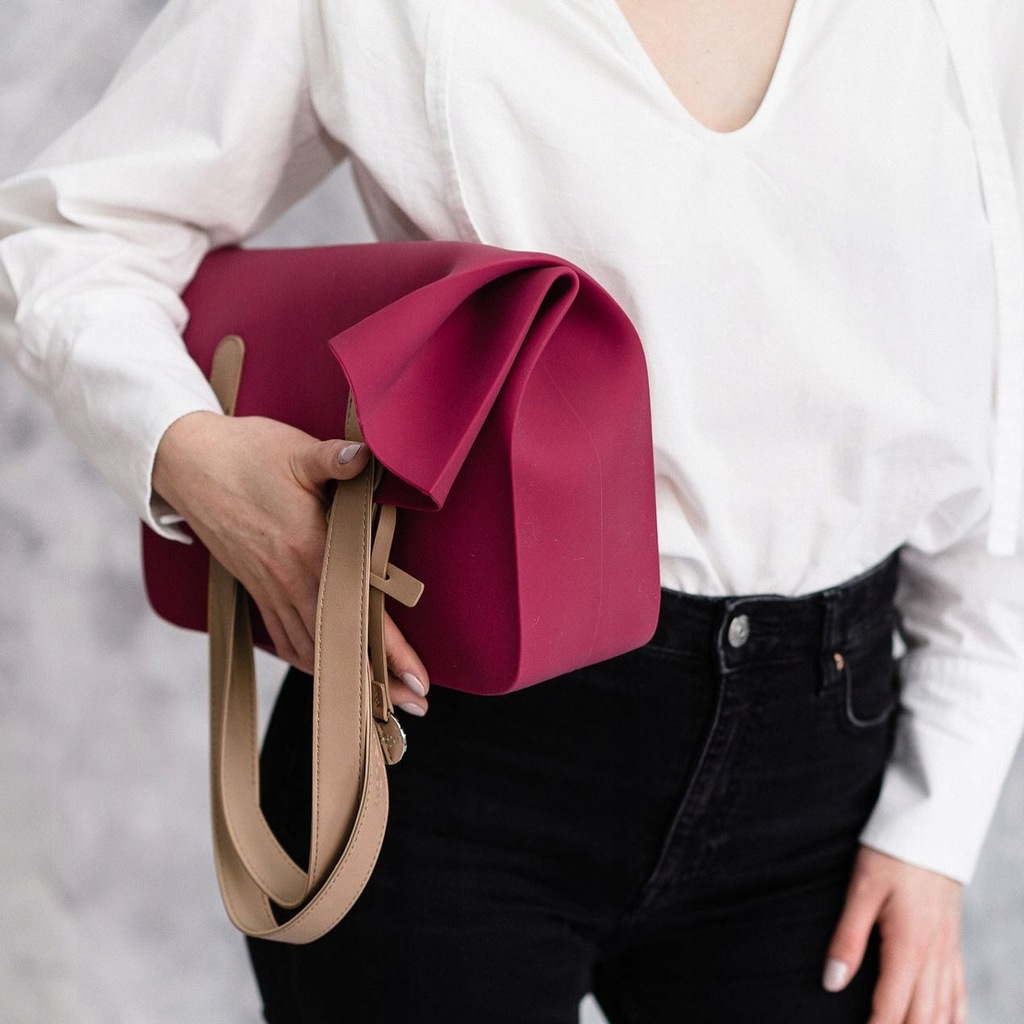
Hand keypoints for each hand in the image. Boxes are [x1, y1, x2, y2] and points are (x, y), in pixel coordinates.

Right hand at [153, 411, 429, 715]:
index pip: (361, 613)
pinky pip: (285, 636)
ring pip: (313, 649)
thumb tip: (367, 454)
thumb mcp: (295, 451)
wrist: (184, 462)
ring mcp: (270, 588)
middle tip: (416, 708)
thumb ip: (335, 460)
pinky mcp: (256, 586)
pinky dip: (309, 660)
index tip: (420, 684)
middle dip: (379, 681)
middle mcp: (291, 580)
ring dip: (346, 677)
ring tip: (380, 700)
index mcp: (310, 551)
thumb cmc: (245, 453)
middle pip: (342, 646)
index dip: (392, 652)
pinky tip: (326, 669)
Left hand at [824, 846, 965, 1023]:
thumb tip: (832, 983)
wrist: (931, 828)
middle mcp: (934, 957)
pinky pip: (960, 995)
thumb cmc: (890, 854)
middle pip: (922, 1019)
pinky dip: (954, 1019)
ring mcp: (948, 953)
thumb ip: (847, 938)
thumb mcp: (861, 890)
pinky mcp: (953, 945)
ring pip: (946, 1013)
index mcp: (909, 947)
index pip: (891, 1008)